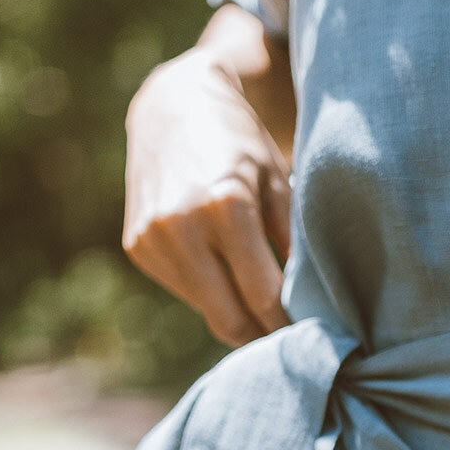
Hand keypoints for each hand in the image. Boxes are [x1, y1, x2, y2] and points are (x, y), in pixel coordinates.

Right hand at [123, 46, 293, 345]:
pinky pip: (186, 292)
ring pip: (207, 311)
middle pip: (230, 318)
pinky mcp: (136, 247)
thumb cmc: (242, 145)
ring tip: (267, 312)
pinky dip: (212, 294)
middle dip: (264, 336)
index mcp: (225, 207)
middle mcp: (180, 226)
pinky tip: (228, 277)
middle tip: (293, 342)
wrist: (174, 107)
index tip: (313, 338)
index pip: (263, 297)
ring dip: (238, 318)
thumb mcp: (280, 185)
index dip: (290, 325)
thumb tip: (312, 307)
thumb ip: (294, 245)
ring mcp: (151, 239)